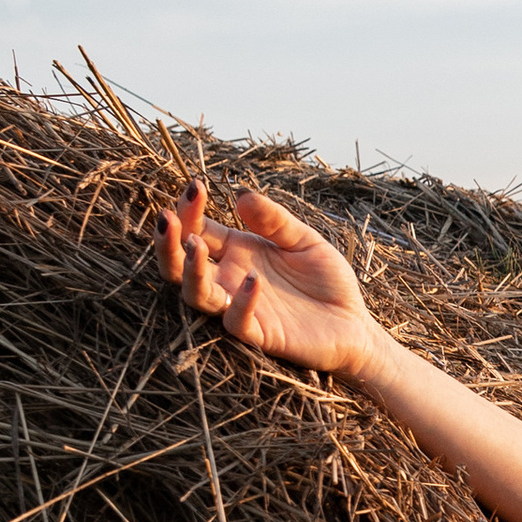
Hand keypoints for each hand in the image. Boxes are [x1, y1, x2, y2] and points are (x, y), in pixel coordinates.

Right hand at [158, 183, 379, 381]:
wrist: (354, 326)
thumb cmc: (327, 281)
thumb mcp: (304, 240)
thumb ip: (275, 220)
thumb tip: (241, 195)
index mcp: (237, 251)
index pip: (198, 229)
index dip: (189, 209)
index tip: (195, 186)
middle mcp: (230, 279)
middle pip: (179, 264)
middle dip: (167, 242)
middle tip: (167, 217)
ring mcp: (241, 307)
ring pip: (196, 294)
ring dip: (191, 270)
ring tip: (195, 244)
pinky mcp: (260, 334)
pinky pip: (237, 321)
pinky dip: (241, 302)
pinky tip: (253, 280)